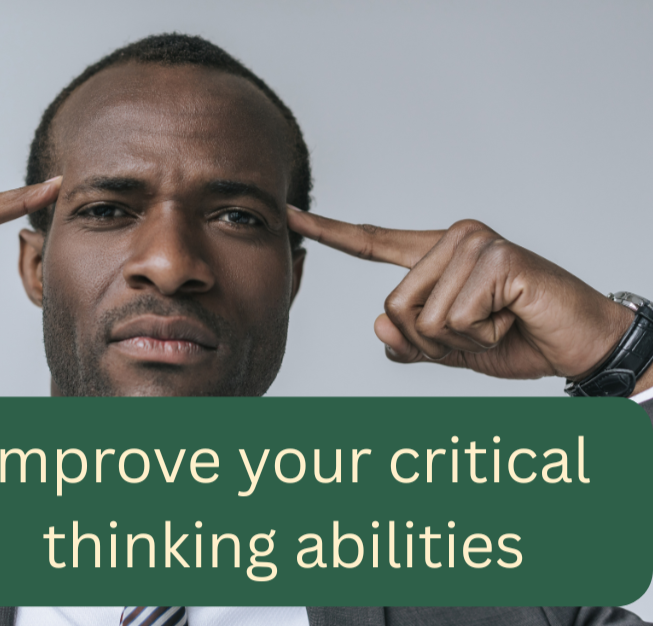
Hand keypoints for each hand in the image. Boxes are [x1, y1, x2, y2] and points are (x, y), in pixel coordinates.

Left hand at [287, 209, 635, 381]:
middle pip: (393, 307)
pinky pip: (455, 320)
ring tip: (499, 322)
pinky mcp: (498, 259)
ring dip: (459, 341)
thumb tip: (377, 328)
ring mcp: (476, 244)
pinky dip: (482, 336)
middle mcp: (453, 238)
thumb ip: (412, 341)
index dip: (329, 233)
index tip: (289, 214)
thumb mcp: (451, 349)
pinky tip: (512, 317)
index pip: (374, 243)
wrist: (579, 344)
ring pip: (422, 318)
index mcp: (436, 255)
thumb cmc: (517, 338)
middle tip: (478, 332)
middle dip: (430, 341)